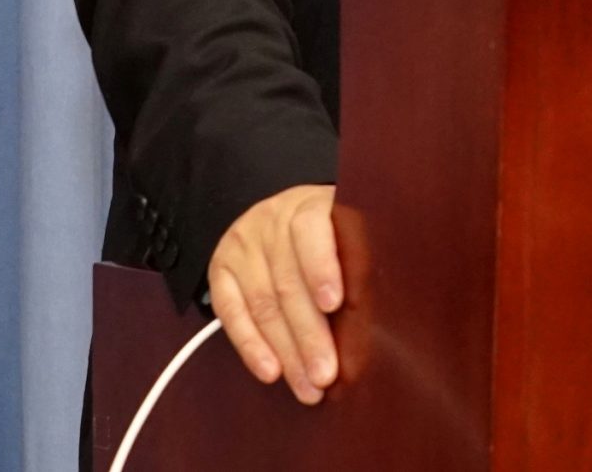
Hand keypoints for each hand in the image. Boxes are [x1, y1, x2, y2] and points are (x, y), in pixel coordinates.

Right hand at [207, 183, 341, 404]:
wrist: (282, 214)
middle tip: (327, 374)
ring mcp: (242, 245)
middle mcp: (271, 221)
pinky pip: (232, 313)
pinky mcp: (221, 270)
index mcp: (309, 205)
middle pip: (288, 282)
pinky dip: (251, 346)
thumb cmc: (330, 232)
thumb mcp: (348, 230)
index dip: (322, 268)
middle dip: (310, 335)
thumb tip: (371, 318)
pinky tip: (271, 372)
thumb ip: (357, 260)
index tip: (335, 304)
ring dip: (286, 352)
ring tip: (308, 386)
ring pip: (263, 305)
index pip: (312, 231)